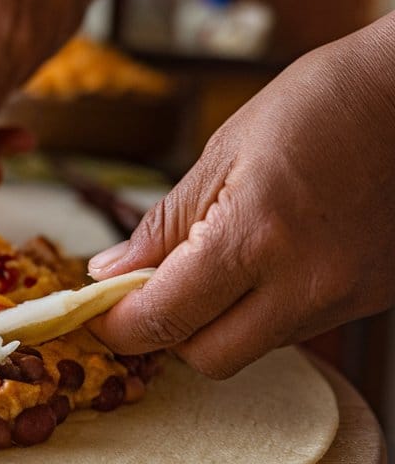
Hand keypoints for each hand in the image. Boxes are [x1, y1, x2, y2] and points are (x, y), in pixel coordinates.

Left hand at [87, 16, 394, 377]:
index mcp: (256, 237)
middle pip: (207, 358)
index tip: (97, 313)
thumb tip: (109, 273)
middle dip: (166, 333)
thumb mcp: (221, 153)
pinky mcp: (370, 299)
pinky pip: (294, 329)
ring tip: (214, 262)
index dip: (117, 326)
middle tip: (149, 289)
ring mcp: (345, 298)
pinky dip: (261, 310)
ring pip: (252, 348)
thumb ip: (163, 226)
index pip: (164, 319)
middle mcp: (306, 284)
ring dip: (215, 323)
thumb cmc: (317, 105)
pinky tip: (263, 262)